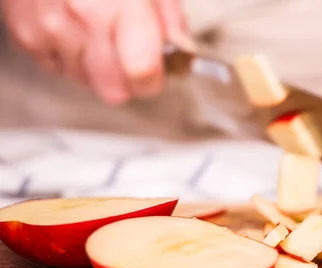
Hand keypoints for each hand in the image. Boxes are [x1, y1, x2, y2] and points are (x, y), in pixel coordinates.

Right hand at [0, 0, 188, 104]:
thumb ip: (169, 18)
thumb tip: (180, 51)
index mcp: (118, 1)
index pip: (141, 71)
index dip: (154, 78)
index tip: (157, 72)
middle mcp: (80, 17)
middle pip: (113, 90)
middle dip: (126, 79)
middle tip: (129, 52)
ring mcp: (48, 27)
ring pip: (86, 82)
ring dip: (96, 66)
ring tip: (98, 28)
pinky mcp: (26, 34)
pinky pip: (59, 68)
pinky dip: (70, 55)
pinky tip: (75, 27)